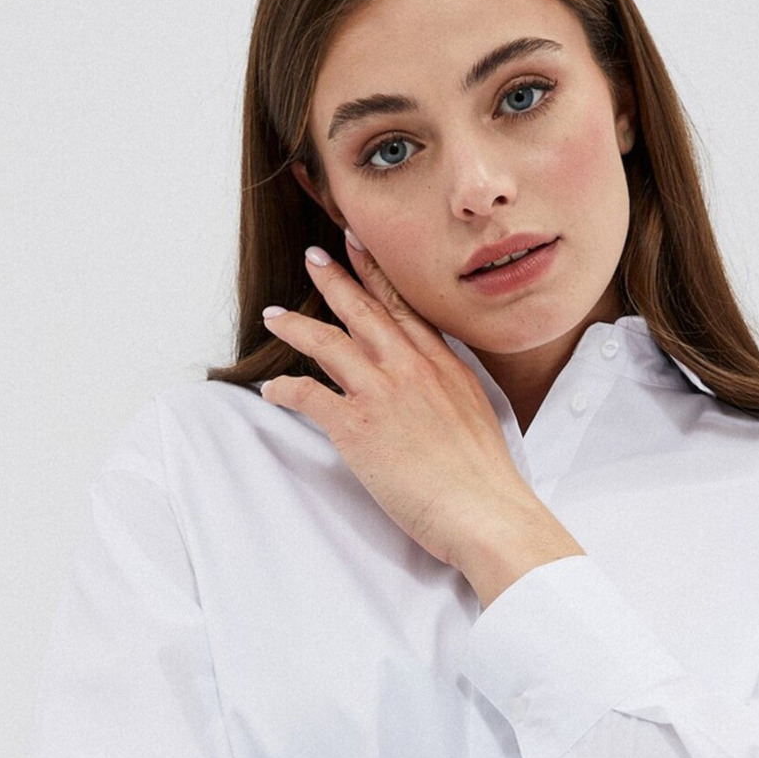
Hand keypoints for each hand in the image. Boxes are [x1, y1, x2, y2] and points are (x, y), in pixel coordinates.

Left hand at [258, 238, 576, 581]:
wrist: (484, 509)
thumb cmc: (485, 478)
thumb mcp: (478, 416)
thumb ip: (452, 392)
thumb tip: (440, 395)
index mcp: (445, 366)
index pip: (405, 309)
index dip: (378, 276)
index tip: (360, 248)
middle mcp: (412, 368)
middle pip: (365, 311)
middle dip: (335, 280)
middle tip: (314, 257)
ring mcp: (383, 393)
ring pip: (329, 343)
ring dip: (297, 326)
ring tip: (275, 316)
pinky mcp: (357, 425)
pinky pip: (308, 395)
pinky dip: (285, 390)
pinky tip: (272, 391)